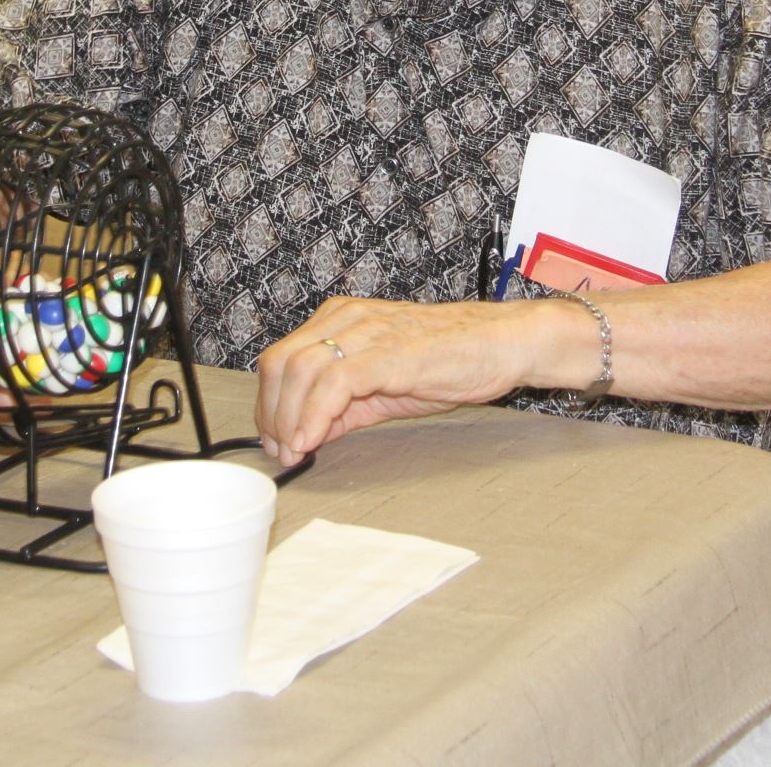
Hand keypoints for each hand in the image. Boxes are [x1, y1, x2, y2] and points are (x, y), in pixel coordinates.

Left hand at [251, 295, 584, 466]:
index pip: (281, 358)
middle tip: (281, 451)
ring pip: (298, 370)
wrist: (502, 344)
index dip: (268, 405)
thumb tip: (306, 433)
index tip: (275, 441)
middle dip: (270, 415)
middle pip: (279, 363)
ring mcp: (367, 332)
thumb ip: (343, 404)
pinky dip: (313, 416)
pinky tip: (311, 441)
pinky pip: (334, 382)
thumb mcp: (383, 382)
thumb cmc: (451, 358)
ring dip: (287, 419)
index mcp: (341, 320)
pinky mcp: (389, 353)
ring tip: (295, 451)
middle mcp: (347, 319)